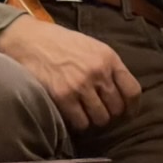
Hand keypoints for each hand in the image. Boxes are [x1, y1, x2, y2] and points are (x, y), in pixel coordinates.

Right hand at [0, 15, 140, 131]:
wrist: (29, 40)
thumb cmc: (60, 43)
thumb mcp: (92, 47)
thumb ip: (108, 66)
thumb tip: (121, 91)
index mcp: (108, 58)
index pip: (133, 90)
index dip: (132, 107)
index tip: (127, 113)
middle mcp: (98, 72)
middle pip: (117, 108)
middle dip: (110, 113)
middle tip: (100, 112)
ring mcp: (81, 85)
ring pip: (100, 119)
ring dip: (94, 120)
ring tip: (85, 113)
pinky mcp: (63, 97)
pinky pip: (80, 122)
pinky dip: (78, 122)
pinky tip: (72, 114)